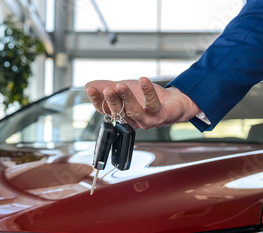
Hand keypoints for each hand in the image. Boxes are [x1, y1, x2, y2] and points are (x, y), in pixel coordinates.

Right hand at [84, 77, 201, 129]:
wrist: (174, 103)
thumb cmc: (147, 98)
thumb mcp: (125, 90)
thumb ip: (106, 88)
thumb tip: (88, 87)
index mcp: (121, 115)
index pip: (105, 110)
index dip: (97, 100)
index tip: (90, 89)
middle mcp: (133, 120)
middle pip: (119, 112)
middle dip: (112, 100)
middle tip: (107, 89)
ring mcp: (147, 120)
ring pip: (134, 111)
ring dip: (127, 98)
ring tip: (121, 86)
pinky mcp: (161, 115)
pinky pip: (153, 104)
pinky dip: (148, 92)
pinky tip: (143, 81)